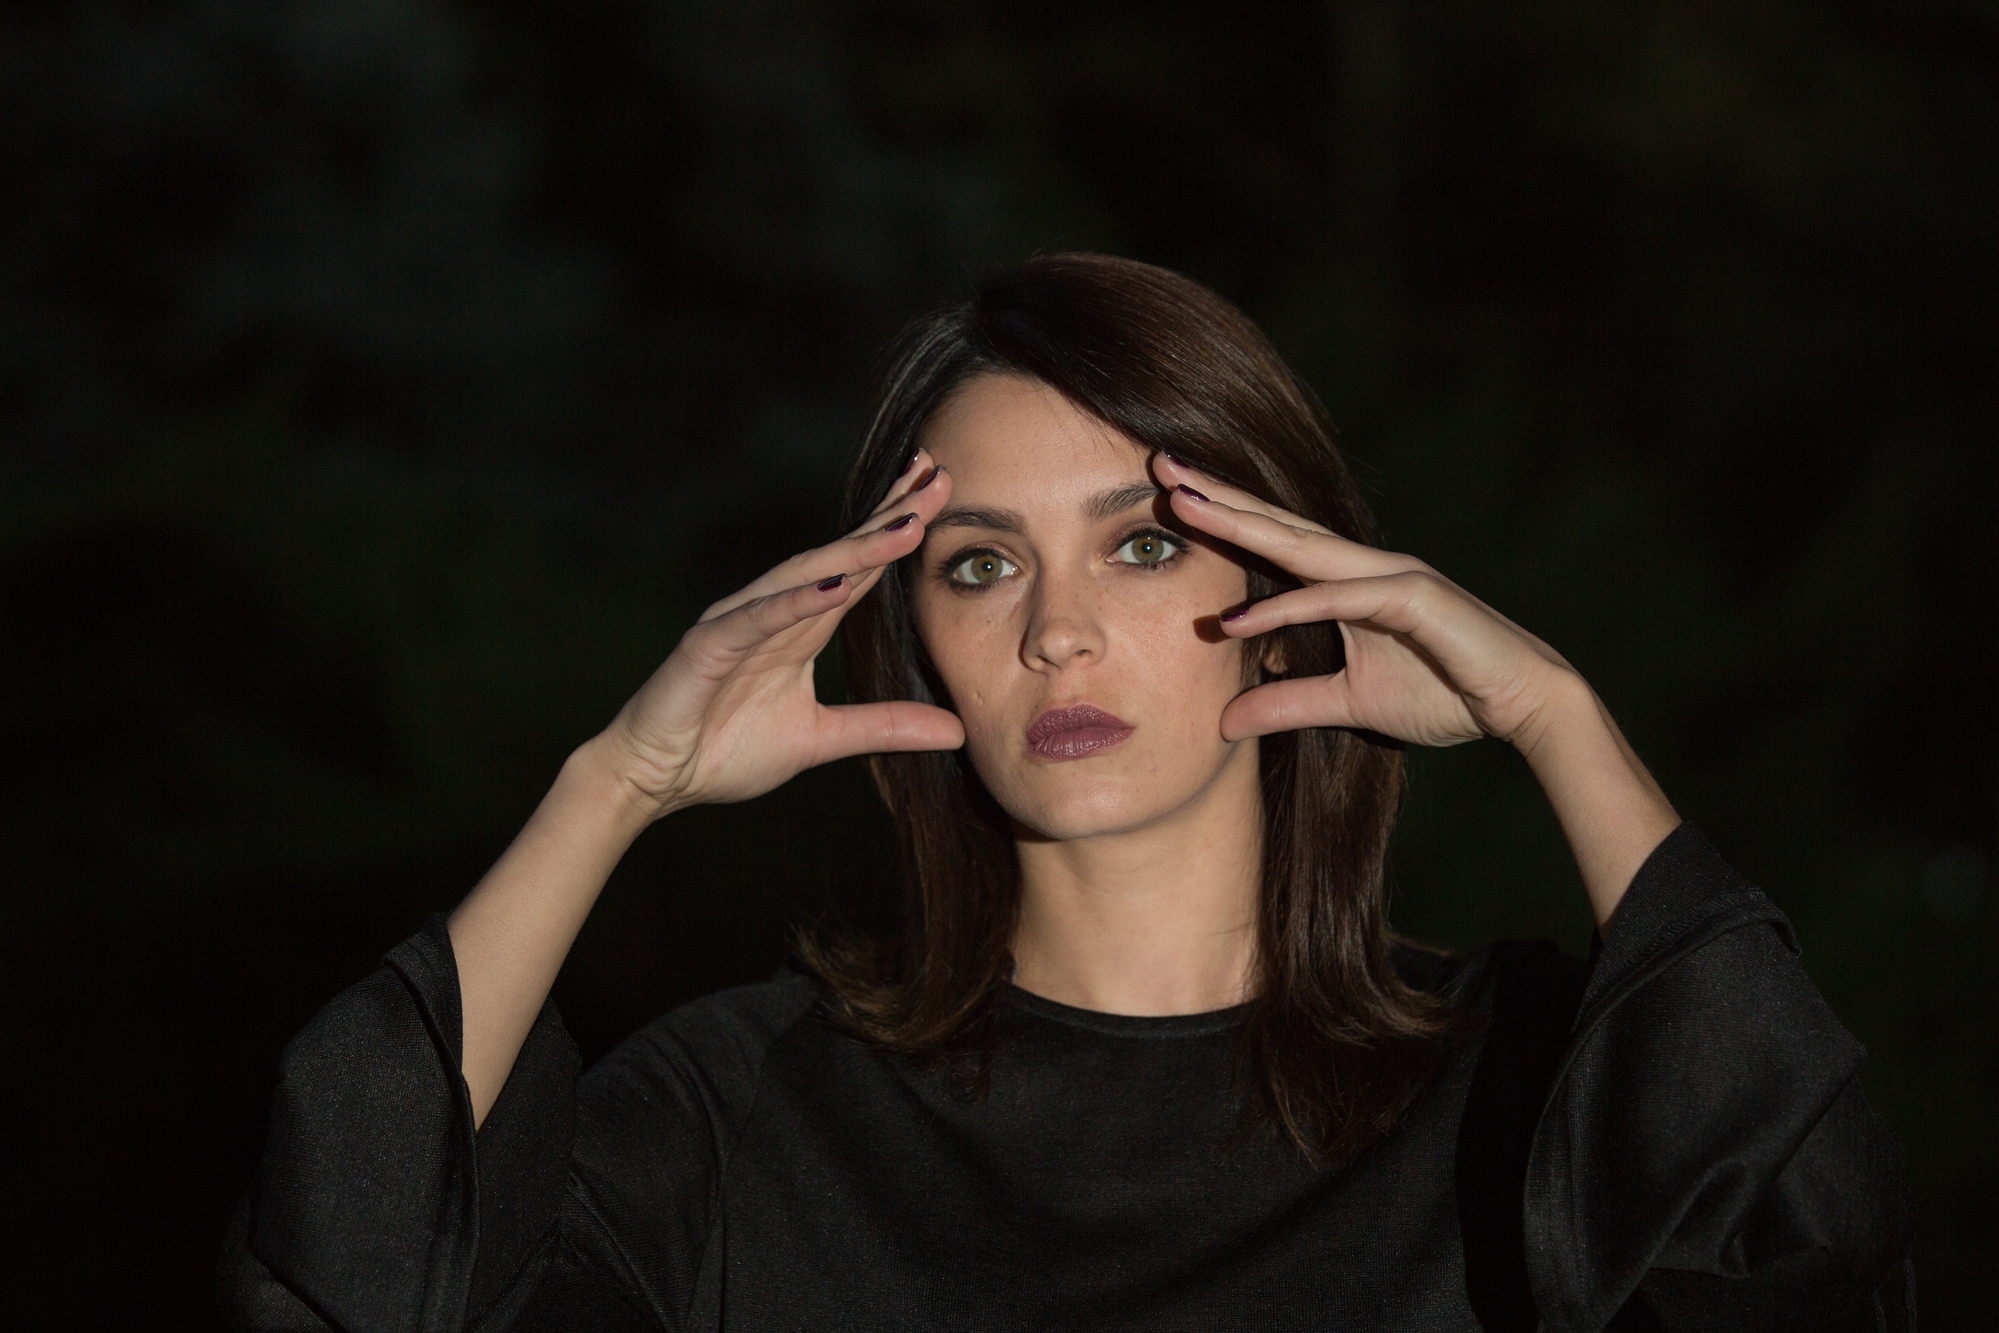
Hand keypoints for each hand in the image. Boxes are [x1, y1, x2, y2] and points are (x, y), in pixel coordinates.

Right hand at [603, 453, 964, 816]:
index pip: (862, 568)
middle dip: (890, 515)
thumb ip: (885, 727)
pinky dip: (794, 602)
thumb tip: (958, 729)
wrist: (655, 779)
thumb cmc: (725, 750)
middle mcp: (774, 612)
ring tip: (906, 524)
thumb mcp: (822, 740)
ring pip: (804, 577)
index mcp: (802, 627)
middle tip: (939, 475)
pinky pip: (756, 620)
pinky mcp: (707, 647)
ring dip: (856, 549)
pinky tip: (835, 585)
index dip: (900, 529)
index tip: (945, 491)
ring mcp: (739, 623)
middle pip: (842, 555)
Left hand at [1151, 454, 1577, 752]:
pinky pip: (1340, 601)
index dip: (1222, 518)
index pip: (1272, 542)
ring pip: (1302, 546)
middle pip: (1276, 525)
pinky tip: (1240, 619)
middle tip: (1160, 465)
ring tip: (1186, 508)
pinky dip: (1290, 608)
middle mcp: (1362, 567)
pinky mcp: (1414, 600)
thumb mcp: (1348, 705)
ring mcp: (1390, 576)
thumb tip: (1223, 722)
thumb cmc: (1444, 692)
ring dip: (1242, 526)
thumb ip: (1289, 703)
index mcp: (1346, 582)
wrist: (1521, 705)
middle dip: (1218, 495)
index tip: (1167, 498)